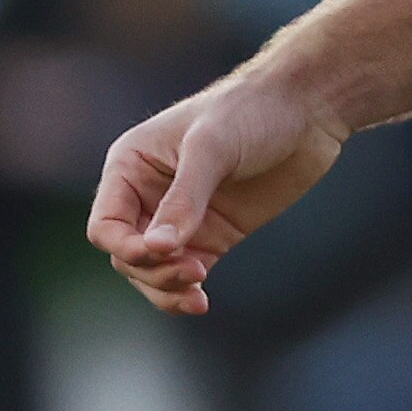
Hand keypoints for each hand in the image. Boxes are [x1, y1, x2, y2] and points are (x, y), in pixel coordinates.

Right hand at [86, 71, 347, 313]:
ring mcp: (181, 218)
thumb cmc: (251, 110)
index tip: (161, 252)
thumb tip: (157, 249)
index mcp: (131, 165)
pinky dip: (186, 291)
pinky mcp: (213, 234)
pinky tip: (201, 301)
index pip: (106, 225)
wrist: (305, 108)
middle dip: (152, 271)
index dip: (125, 247)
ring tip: (197, 294)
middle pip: (126, 255)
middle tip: (193, 271)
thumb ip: (185, 198)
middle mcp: (148, 195)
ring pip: (153, 270)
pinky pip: (186, 273)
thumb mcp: (212, 147)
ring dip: (167, 288)